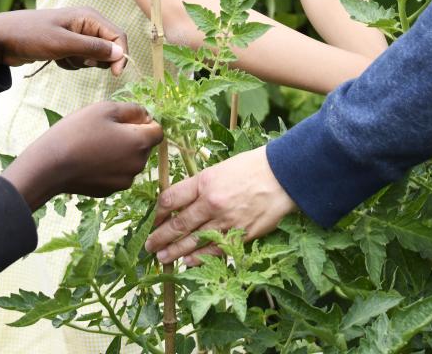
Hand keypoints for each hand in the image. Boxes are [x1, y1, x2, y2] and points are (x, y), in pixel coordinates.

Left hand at [0, 8, 127, 76]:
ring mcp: (76, 34)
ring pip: (93, 56)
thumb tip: (120, 53)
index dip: (120, 55)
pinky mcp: (67, 45)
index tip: (115, 75)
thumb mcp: (63, 44)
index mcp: (88, 17)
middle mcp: (86, 23)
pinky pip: (80, 60)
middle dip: (94, 60)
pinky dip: (70, 64)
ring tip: (61, 58)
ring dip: (80, 63)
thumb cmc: (31, 36)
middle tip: (74, 60)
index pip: (117, 36)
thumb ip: (93, 48)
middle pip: (107, 47)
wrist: (2, 38)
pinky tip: (55, 59)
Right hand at [1, 101, 162, 209]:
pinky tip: (89, 159)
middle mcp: (137, 165)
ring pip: (130, 160)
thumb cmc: (77, 132)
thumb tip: (147, 116)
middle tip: (104, 129)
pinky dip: (109, 165)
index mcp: (140, 143)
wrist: (50, 166)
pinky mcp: (109, 190)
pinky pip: (117, 173)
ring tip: (94, 144)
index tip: (124, 119)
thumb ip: (132, 109)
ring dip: (120, 151)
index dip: (145, 122)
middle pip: (144, 146)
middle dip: (131, 136)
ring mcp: (124, 181)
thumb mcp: (104, 108)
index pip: (158, 130)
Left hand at [143, 146, 296, 265]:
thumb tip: (179, 203)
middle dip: (160, 237)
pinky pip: (216, 249)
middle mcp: (212, 203)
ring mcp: (227, 221)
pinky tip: (188, 262)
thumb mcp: (218, 169)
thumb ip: (199, 186)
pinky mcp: (241, 234)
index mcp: (204, 182)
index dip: (157, 213)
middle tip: (149, 246)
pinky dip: (200, 257)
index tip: (152, 221)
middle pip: (178, 224)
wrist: (283, 176)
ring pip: (194, 241)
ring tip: (162, 257)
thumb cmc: (250, 168)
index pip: (170, 199)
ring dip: (176, 251)